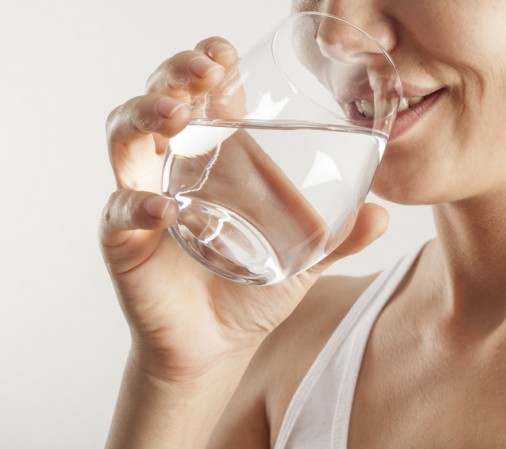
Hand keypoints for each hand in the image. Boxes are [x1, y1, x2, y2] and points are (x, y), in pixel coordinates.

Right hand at [100, 37, 388, 382]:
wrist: (218, 343)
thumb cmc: (252, 289)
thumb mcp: (304, 259)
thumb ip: (340, 238)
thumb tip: (384, 216)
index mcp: (216, 160)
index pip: (203, 96)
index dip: (206, 64)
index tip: (225, 52)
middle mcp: (175, 169)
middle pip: (159, 101)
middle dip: (175, 75)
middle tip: (204, 70)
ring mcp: (146, 198)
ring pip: (125, 139)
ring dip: (145, 116)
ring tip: (177, 115)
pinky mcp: (125, 239)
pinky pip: (121, 211)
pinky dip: (139, 204)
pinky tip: (168, 207)